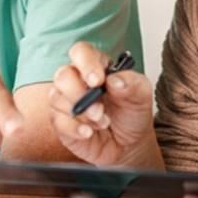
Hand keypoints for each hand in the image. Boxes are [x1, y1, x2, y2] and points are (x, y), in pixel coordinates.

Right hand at [47, 41, 154, 166]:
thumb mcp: (141, 97)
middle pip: (63, 75)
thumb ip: (133, 84)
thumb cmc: (132, 114)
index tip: (98, 81)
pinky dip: (74, 128)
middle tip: (99, 110)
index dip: (86, 63)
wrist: (128, 146)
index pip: (81, 52)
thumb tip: (115, 80)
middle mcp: (77, 80)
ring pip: (56, 97)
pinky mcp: (61, 121)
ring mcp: (66, 100)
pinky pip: (57, 121)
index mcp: (96, 66)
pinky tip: (89, 133)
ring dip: (81, 114)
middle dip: (80, 94)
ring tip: (102, 123)